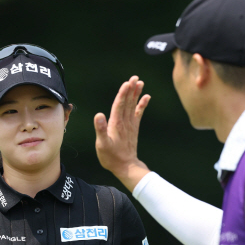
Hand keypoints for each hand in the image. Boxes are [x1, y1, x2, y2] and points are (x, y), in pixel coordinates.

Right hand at [94, 76, 151, 191]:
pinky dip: (142, 105)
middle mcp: (124, 122)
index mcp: (116, 124)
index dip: (123, 94)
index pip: (119, 105)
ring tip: (140, 82)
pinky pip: (138, 113)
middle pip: (128, 103)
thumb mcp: (102, 145)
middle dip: (131, 90)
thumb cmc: (111, 157)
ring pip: (133, 106)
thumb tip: (98, 115)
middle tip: (134, 77)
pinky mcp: (133, 128)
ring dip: (136, 94)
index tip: (127, 83)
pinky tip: (146, 97)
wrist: (126, 166)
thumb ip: (101, 129)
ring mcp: (130, 125)